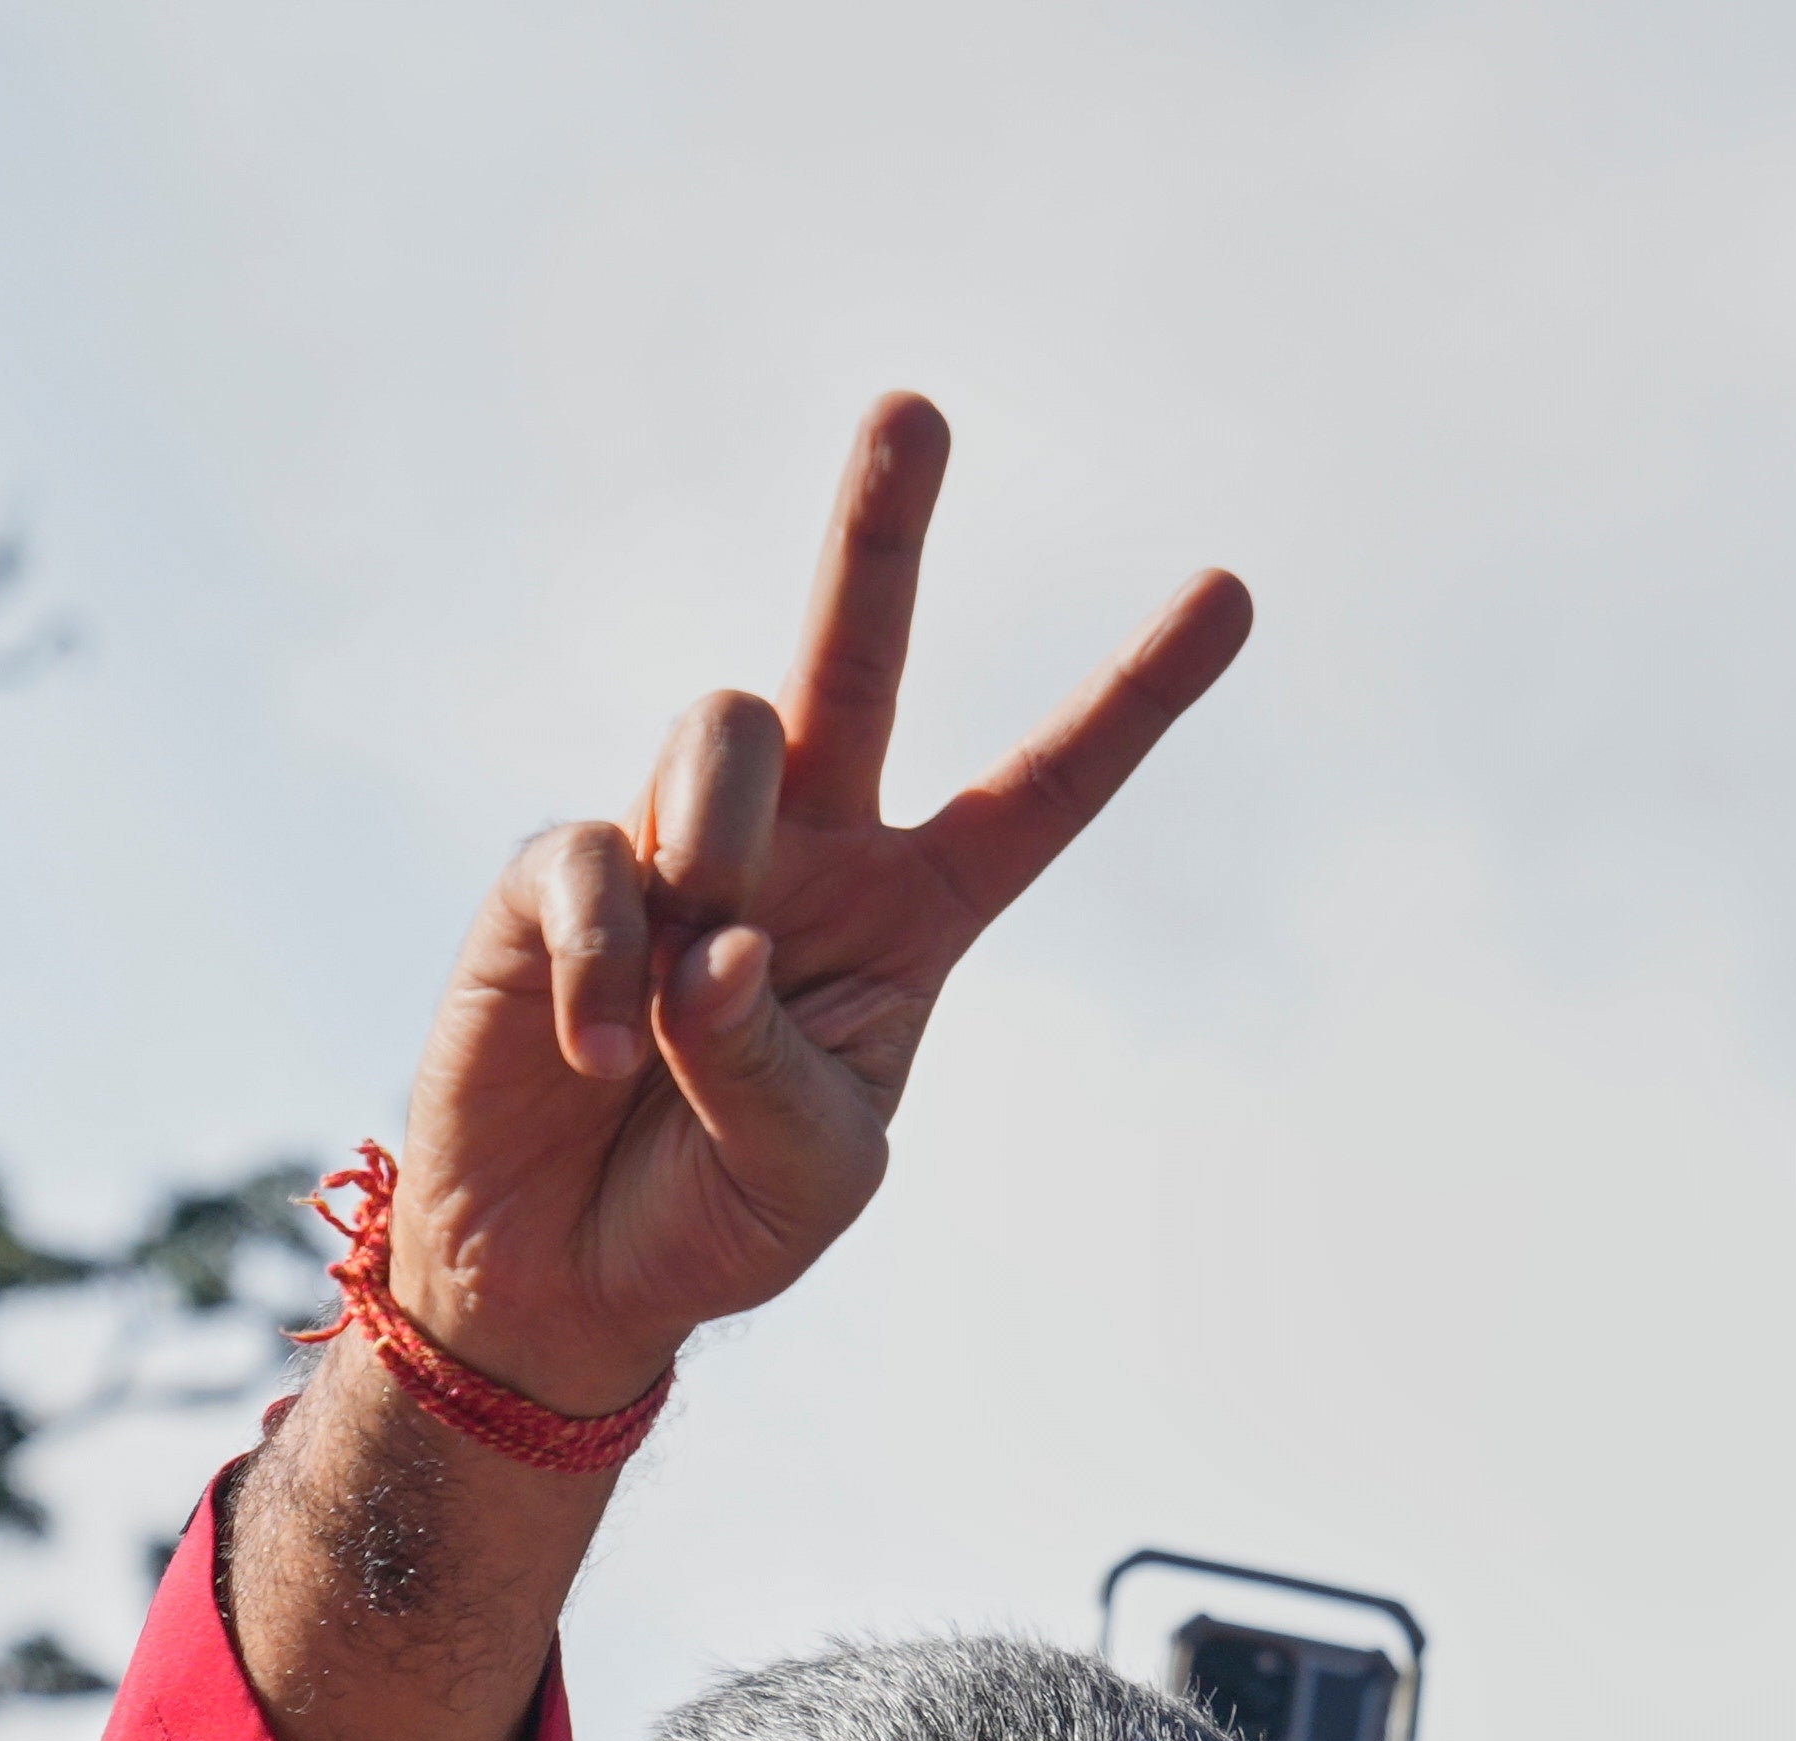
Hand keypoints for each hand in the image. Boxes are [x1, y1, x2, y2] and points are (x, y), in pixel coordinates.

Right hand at [371, 396, 1246, 1422]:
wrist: (565, 1274)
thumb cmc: (714, 1217)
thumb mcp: (810, 1170)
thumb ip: (778, 1062)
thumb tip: (719, 938)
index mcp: (918, 917)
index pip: (1044, 793)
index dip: (1134, 696)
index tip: (1232, 590)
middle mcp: (810, 851)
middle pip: (856, 657)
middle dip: (883, 531)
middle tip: (920, 411)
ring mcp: (684, 846)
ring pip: (725, 730)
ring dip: (720, 834)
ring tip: (687, 988)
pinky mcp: (563, 871)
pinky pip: (597, 854)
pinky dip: (606, 957)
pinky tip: (600, 1046)